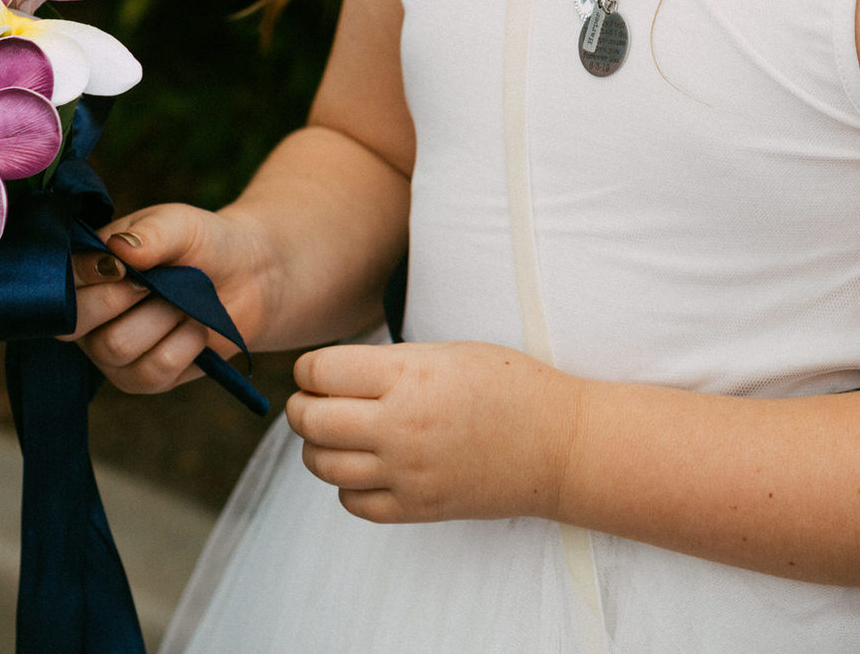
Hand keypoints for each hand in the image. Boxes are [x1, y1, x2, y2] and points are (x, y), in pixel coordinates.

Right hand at [64, 202, 276, 394]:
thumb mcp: (180, 225)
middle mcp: (88, 316)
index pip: (58, 284)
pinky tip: (195, 326)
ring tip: (184, 301)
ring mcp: (111, 352)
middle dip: (123, 299)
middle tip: (157, 282)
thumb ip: (151, 234)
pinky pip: (155, 369)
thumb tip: (119, 249)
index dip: (85, 276)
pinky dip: (185, 343)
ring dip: (163, 318)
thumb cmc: (202, 244)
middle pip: (75, 325)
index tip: (123, 266)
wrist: (248, 277)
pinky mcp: (143, 379)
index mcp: (84, 273)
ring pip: (117, 346)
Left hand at [287, 341, 583, 523]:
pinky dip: (346, 486)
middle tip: (311, 402)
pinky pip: (352, 503)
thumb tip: (333, 375)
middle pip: (310, 420)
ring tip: (334, 435)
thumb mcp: (449, 352)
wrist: (559, 444)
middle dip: (300, 407)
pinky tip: (365, 468)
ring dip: (316, 447)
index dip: (308, 369)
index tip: (317, 371)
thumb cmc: (511, 386)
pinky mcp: (418, 508)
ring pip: (322, 465)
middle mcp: (400, 425)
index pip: (319, 372)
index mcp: (409, 374)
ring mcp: (407, 472)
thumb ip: (390, 363)